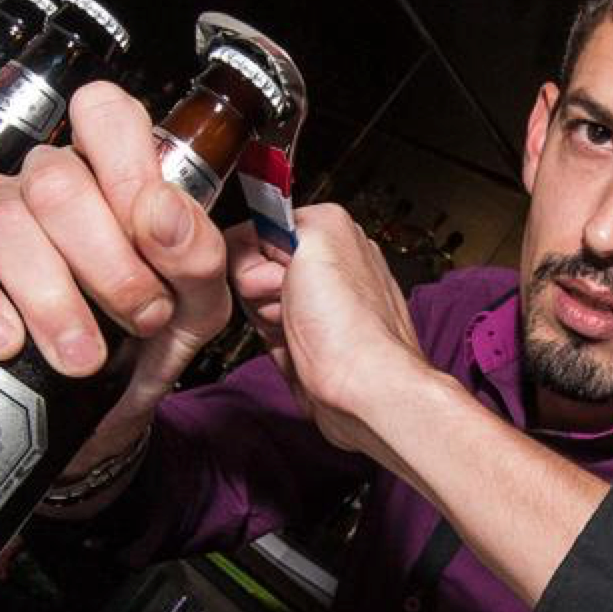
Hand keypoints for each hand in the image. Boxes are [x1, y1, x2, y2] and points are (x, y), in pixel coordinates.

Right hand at [0, 80, 230, 455]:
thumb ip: (197, 256)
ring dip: (50, 299)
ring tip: (81, 357)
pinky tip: (4, 342)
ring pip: (7, 220)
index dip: (129, 169)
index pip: (106, 115)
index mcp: (114, 172)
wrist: (97, 413)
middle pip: (59, 183)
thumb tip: (162, 211)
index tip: (153, 238)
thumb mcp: (197, 306)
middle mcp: (50, 178)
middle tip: (139, 321)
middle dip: (107, 264)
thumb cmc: (146, 341)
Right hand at [270, 203, 435, 460]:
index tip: (273, 271)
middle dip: (260, 288)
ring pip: (257, 302)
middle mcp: (329, 267)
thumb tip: (248, 231)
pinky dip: (272, 343)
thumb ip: (279, 218)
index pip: (262, 227)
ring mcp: (318, 307)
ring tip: (295, 328)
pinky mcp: (307, 341)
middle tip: (287, 301)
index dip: (257, 252)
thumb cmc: (352, 326)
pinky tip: (293, 349)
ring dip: (266, 318)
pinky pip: (266, 334)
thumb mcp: (314, 239)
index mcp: (332, 233)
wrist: (363, 393)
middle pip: (255, 267)